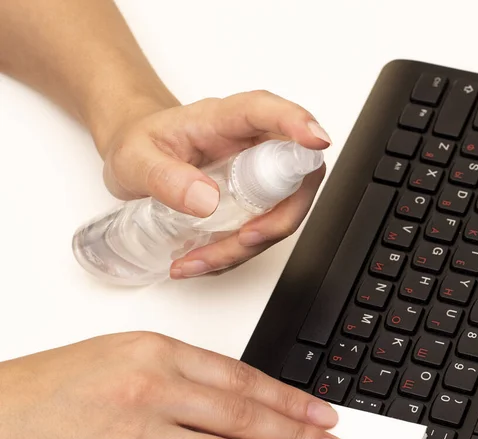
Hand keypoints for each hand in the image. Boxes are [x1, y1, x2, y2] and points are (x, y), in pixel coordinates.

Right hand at [0, 332, 347, 438]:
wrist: (6, 415)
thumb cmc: (68, 379)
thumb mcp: (133, 351)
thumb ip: (190, 370)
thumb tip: (250, 396)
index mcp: (160, 352)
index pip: (243, 378)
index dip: (290, 400)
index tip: (322, 415)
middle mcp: (154, 391)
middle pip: (244, 418)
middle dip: (299, 437)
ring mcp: (140, 438)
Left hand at [101, 91, 329, 278]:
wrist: (138, 156)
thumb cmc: (139, 144)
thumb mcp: (136, 158)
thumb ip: (166, 177)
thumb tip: (206, 200)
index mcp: (223, 120)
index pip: (268, 113)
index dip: (299, 124)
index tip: (316, 141)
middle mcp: (250, 146)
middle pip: (296, 176)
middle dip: (279, 218)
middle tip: (244, 239)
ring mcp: (255, 177)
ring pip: (280, 214)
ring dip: (248, 246)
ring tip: (199, 260)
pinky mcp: (252, 203)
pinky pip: (260, 233)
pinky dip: (234, 255)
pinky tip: (201, 260)